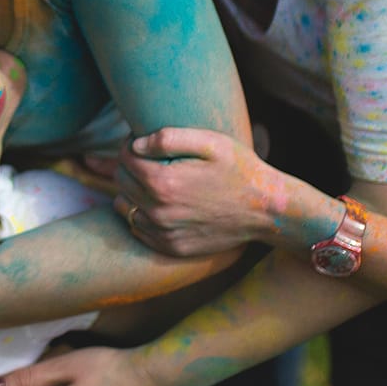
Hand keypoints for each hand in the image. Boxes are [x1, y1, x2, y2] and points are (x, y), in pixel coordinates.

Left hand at [113, 126, 271, 255]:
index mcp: (164, 182)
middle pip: (121, 181)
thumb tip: (135, 144)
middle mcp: (159, 212)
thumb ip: (168, 138)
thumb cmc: (239, 170)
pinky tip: (162, 204)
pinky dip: (143, 214)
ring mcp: (164, 233)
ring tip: (154, 182)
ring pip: (124, 207)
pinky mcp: (171, 248)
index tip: (144, 142)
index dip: (130, 145)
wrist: (265, 211)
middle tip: (150, 159)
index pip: (124, 158)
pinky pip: (138, 229)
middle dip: (130, 166)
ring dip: (132, 192)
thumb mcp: (211, 142)